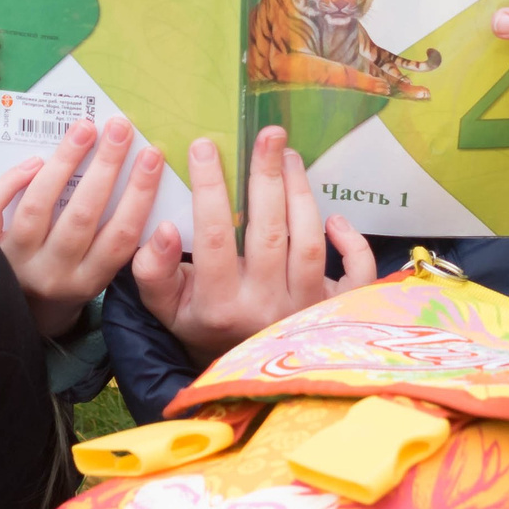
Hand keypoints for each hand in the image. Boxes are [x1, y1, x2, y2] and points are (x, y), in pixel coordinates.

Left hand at [0, 117, 164, 337]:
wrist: (19, 316)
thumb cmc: (67, 284)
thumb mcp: (98, 275)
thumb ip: (116, 240)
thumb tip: (140, 179)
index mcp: (88, 281)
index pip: (121, 236)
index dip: (139, 194)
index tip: (152, 155)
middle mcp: (53, 273)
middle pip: (82, 216)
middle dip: (105, 167)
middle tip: (119, 127)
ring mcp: (16, 261)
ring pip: (39, 207)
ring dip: (63, 164)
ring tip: (83, 130)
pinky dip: (10, 183)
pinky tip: (35, 160)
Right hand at [131, 126, 375, 366]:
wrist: (244, 373)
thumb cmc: (204, 327)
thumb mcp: (167, 308)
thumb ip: (152, 272)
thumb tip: (162, 228)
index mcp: (220, 305)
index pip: (214, 237)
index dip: (209, 189)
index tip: (204, 146)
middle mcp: (265, 307)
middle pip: (270, 232)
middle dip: (267, 177)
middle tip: (267, 135)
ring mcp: (305, 310)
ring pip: (309, 243)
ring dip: (302, 194)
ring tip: (289, 156)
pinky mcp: (336, 311)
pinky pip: (355, 274)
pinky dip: (351, 244)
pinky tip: (335, 218)